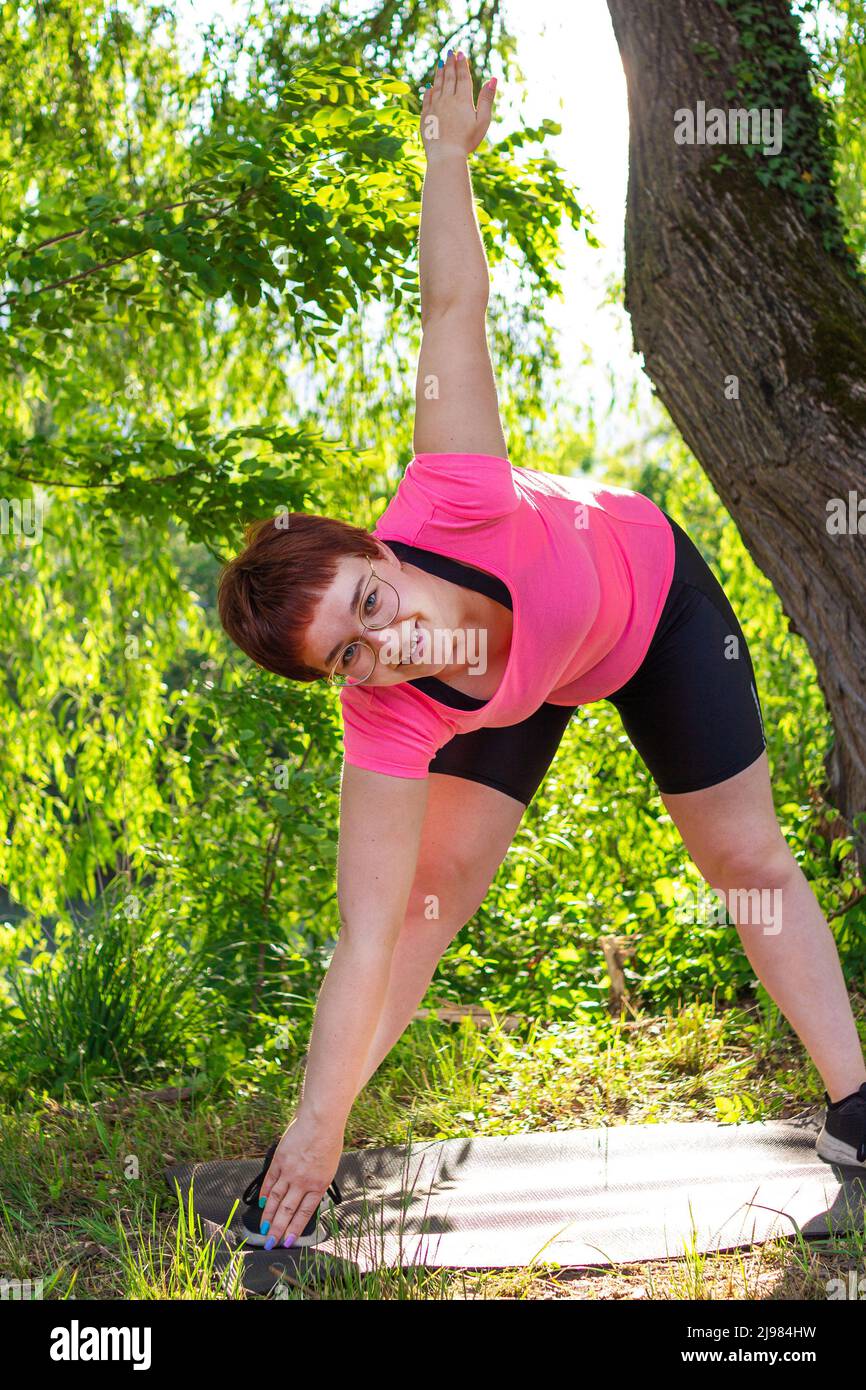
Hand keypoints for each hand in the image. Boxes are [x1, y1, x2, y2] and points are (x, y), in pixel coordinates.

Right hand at [258, 1112, 343, 1249]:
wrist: (321, 1120)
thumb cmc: (329, 1140)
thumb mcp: (328, 1167)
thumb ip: (316, 1182)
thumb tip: (305, 1196)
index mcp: (318, 1185)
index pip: (304, 1213)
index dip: (294, 1228)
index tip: (287, 1241)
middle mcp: (302, 1181)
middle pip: (287, 1210)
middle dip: (277, 1229)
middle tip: (270, 1242)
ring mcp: (289, 1171)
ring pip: (276, 1199)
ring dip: (269, 1215)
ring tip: (263, 1228)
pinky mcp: (280, 1160)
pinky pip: (270, 1181)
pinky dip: (266, 1193)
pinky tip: (263, 1203)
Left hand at [421, 49, 496, 160]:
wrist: (446, 155)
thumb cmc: (467, 141)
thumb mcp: (482, 121)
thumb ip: (486, 99)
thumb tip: (493, 79)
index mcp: (462, 100)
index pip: (462, 77)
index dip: (462, 65)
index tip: (460, 54)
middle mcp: (447, 100)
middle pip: (449, 77)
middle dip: (450, 64)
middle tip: (450, 52)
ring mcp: (435, 107)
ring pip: (437, 85)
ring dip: (439, 73)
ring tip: (440, 63)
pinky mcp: (426, 116)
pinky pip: (427, 99)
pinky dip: (429, 90)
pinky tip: (430, 87)